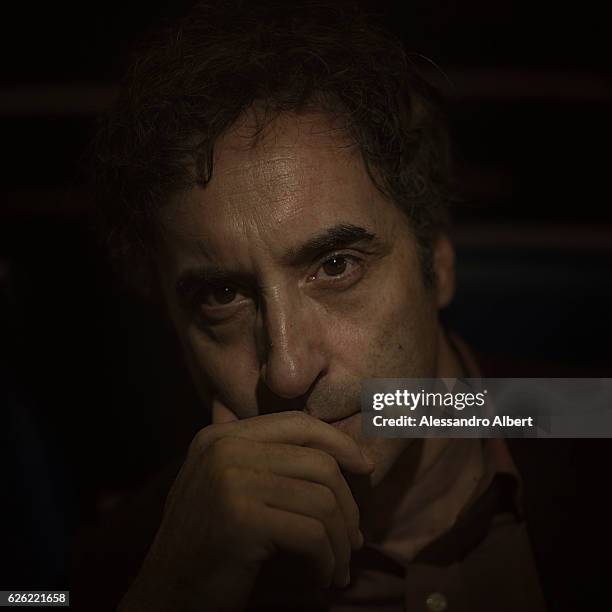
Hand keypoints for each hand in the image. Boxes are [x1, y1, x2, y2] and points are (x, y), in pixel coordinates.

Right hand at [118, 406, 372, 611]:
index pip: (297, 424)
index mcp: (220, 436)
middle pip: (318, 462)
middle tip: (354, 538)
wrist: (165, 596)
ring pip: (321, 499)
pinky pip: (311, 533)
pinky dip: (326, 560)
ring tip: (337, 566)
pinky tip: (321, 579)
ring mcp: (229, 479)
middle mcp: (223, 448)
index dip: (339, 442)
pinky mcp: (240, 517)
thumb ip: (267, 462)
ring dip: (339, 540)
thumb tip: (338, 454)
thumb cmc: (207, 547)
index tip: (365, 466)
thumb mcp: (229, 488)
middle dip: (347, 504)